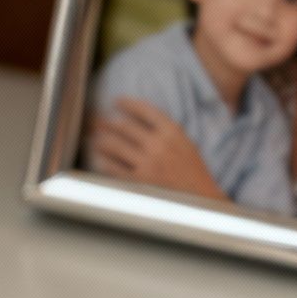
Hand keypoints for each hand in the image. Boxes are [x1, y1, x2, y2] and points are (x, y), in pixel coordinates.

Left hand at [86, 98, 227, 201]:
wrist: (201, 196)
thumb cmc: (193, 169)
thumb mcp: (185, 142)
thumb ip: (165, 129)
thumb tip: (140, 118)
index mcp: (172, 132)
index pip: (145, 110)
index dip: (128, 103)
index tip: (117, 101)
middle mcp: (158, 145)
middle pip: (125, 127)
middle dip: (107, 122)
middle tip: (97, 120)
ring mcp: (148, 163)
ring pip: (115, 145)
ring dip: (102, 140)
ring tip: (95, 138)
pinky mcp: (140, 181)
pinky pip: (115, 168)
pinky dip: (104, 162)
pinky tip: (100, 159)